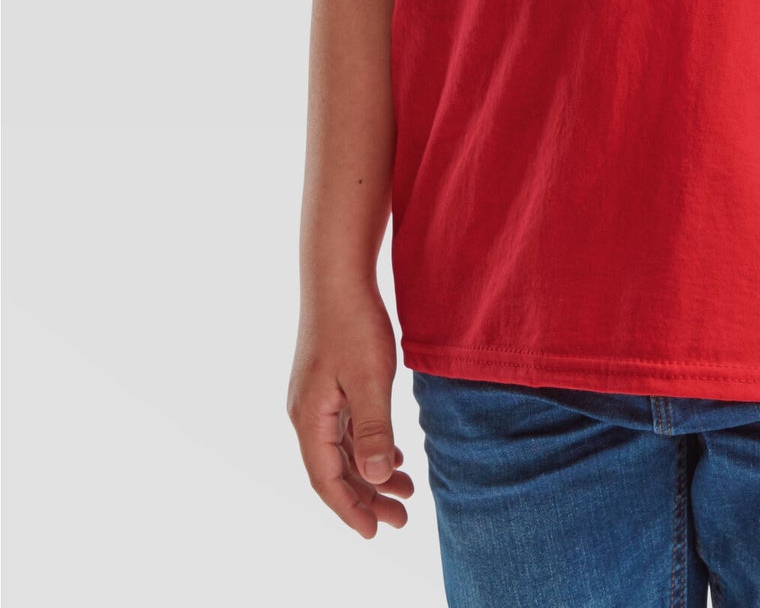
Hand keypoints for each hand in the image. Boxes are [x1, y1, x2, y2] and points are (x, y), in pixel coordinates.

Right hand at [286, 285, 414, 537]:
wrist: (337, 274)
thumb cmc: (353, 323)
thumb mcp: (369, 379)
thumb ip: (373, 430)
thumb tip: (375, 478)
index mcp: (309, 419)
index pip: (327, 480)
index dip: (351, 509)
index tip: (375, 533)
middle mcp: (306, 414)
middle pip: (334, 470)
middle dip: (367, 498)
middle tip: (401, 519)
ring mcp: (315, 398)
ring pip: (341, 450)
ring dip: (371, 472)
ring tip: (406, 490)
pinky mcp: (327, 383)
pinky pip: (345, 429)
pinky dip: (367, 447)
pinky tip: (392, 454)